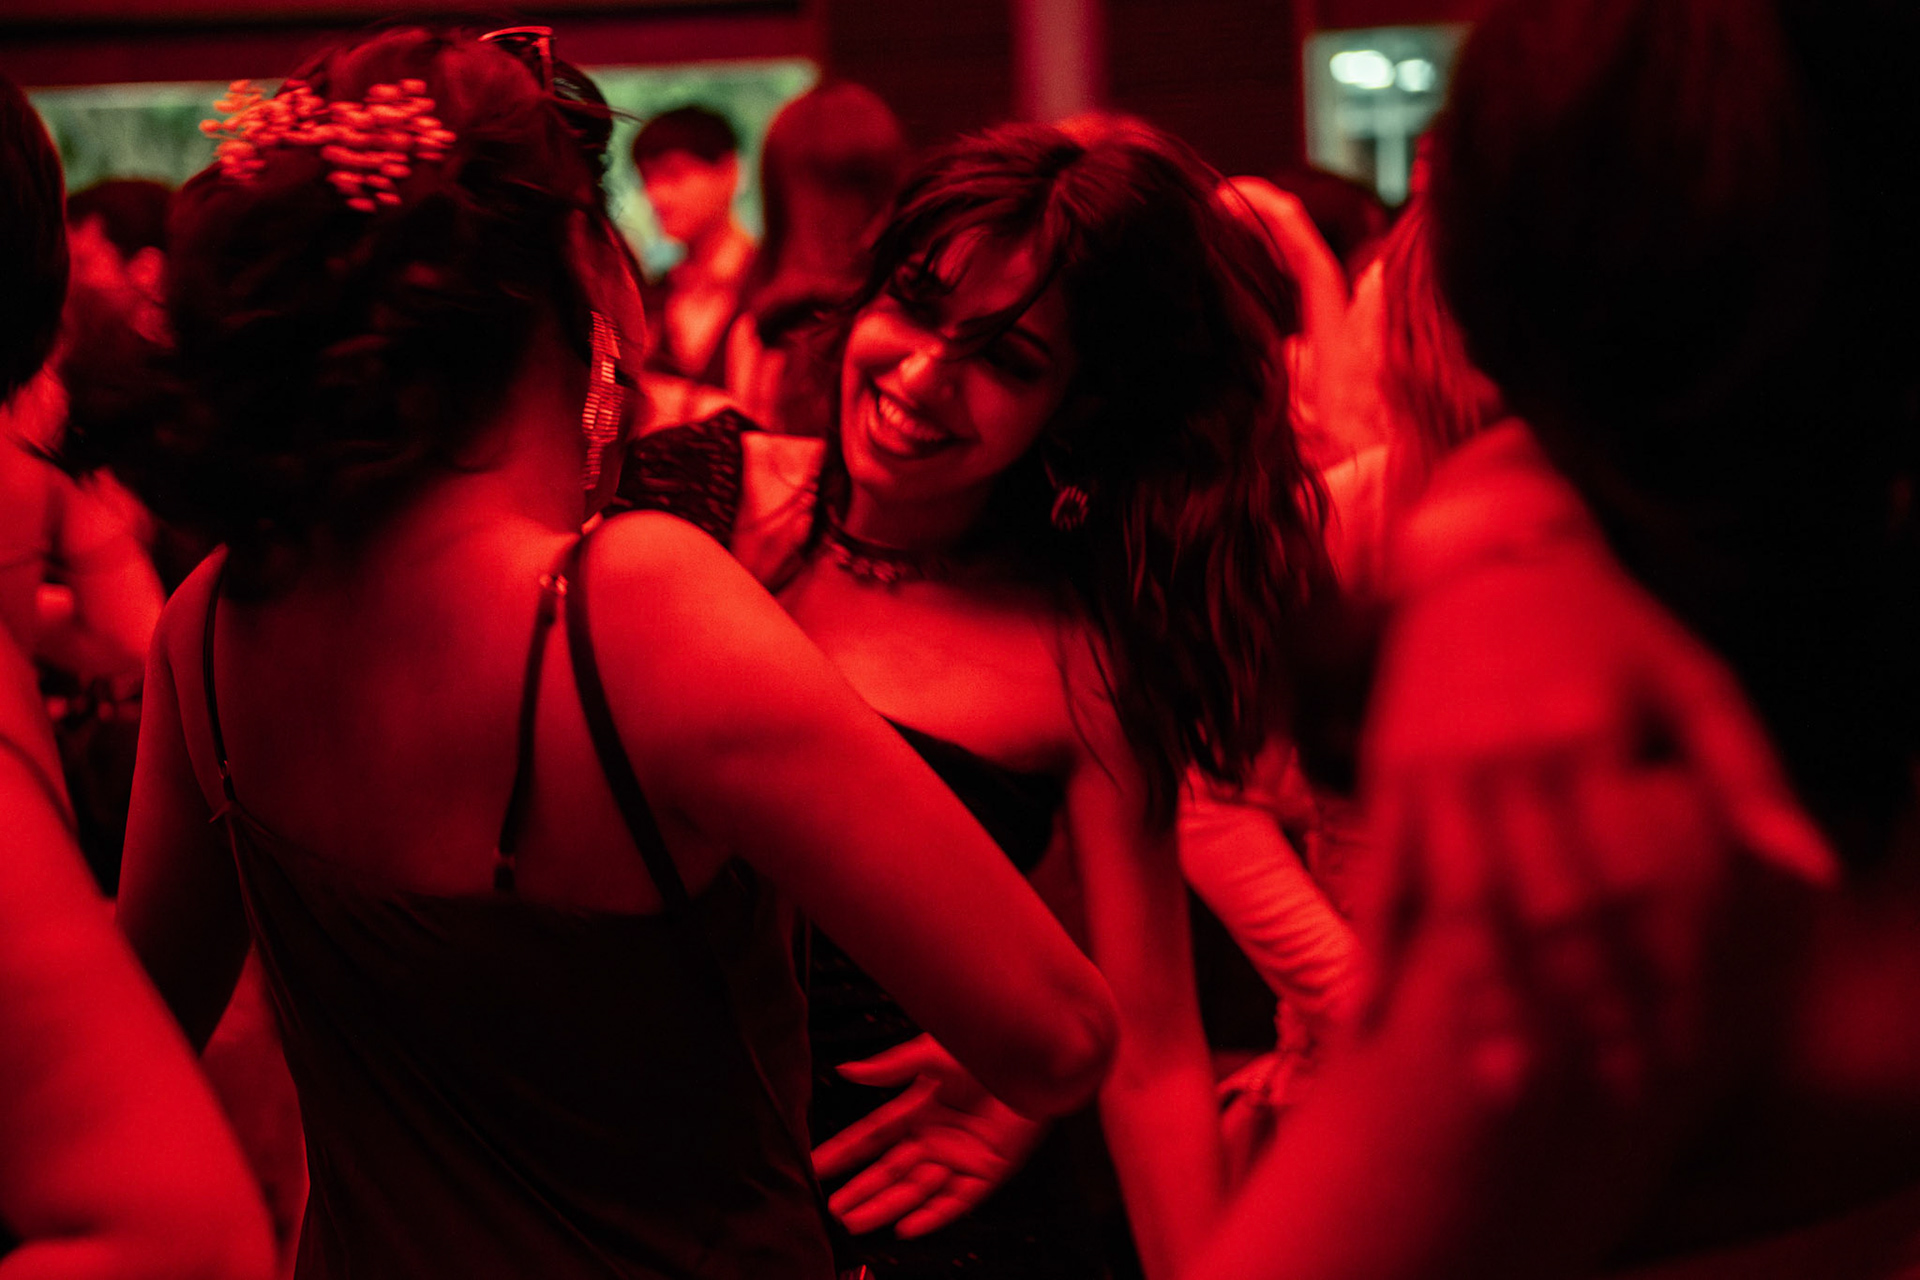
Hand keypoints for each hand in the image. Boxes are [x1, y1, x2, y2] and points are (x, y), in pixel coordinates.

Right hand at [812, 1034, 1047, 1237]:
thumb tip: (846, 1070)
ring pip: (915, 1189)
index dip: (844, 1151)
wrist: (1036, 1055)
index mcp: (918, 1107)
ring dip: (886, 1206)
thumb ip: (890, 1067)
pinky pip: (955, 1200)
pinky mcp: (987, 1171)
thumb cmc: (989, 1046)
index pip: (872, 1135)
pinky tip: (907, 1227)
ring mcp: (959, 1156)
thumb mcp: (934, 1054)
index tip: (817, 1165)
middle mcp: (934, 1136)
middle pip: (890, 1170)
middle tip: (833, 1208)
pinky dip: (932, 1215)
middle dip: (861, 1190)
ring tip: (856, 1222)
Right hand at [1359, 429, 1834, 1099]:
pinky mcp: (1390, 778)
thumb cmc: (1603, 620)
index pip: (1634, 882)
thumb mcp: (1692, 679)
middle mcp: (1509, 763)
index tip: (1682, 1049)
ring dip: (1480, 1002)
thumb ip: (1745, 777)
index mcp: (1592, 739)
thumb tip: (1810, 876)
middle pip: (1549, 909)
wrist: (1481, 546)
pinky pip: (1379, 877)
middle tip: (1611, 1094)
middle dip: (1583, 1009)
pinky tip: (1362, 1023)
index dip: (1659, 971)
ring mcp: (1439, 775)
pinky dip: (1369, 952)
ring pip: (1461, 906)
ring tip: (1500, 1091)